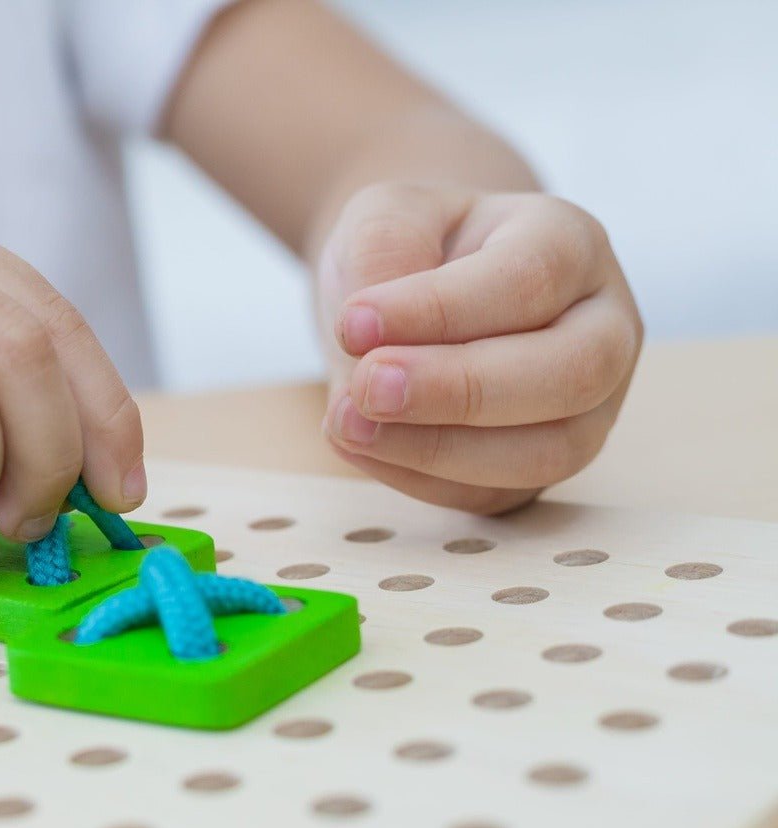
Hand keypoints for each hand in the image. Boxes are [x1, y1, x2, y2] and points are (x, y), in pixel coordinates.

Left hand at [315, 182, 642, 512]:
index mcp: (571, 244)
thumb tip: (370, 331)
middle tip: (366, 387)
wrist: (409, 292)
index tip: (353, 323)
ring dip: (436, 448)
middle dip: (459, 390)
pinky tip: (361, 444)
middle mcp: (601, 327)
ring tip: (346, 422)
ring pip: (548, 451)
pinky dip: (421, 479)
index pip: (530, 279)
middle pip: (572, 371)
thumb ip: (383, 248)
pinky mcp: (541, 465)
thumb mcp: (387, 214)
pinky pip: (496, 493)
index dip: (440, 309)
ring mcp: (586, 406)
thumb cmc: (409, 248)